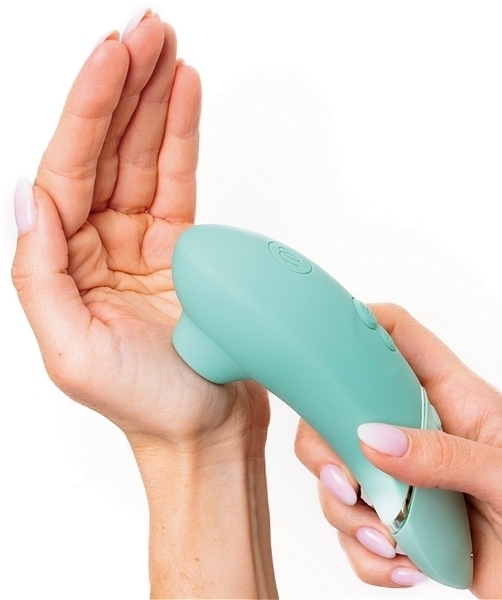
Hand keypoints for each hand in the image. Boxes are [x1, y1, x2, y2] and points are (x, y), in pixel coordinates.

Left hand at [11, 14, 275, 597]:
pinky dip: (181, 138)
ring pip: (143, 156)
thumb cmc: (148, 405)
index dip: (90, 108)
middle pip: (105, 149)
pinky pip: (177, 182)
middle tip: (147, 31)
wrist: (205, 430)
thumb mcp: (72, 353)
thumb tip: (28, 199)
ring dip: (154, 100)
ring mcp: (141, 243)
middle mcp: (96, 247)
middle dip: (124, 86)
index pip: (68, 169)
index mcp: (61, 266)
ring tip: (167, 48)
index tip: (114, 57)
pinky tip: (184, 98)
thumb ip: (38, 275)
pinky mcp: (183, 247)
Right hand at [295, 303, 501, 597]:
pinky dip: (367, 553)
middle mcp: (419, 429)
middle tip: (347, 485)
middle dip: (328, 448)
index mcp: (454, 397)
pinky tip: (405, 564)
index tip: (321, 348)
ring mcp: (404, 474)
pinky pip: (355, 529)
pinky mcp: (398, 518)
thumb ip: (444, 456)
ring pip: (340, 474)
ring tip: (391, 540)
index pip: (398, 336)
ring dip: (350, 516)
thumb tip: (375, 440)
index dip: (357, 326)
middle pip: (344, 409)